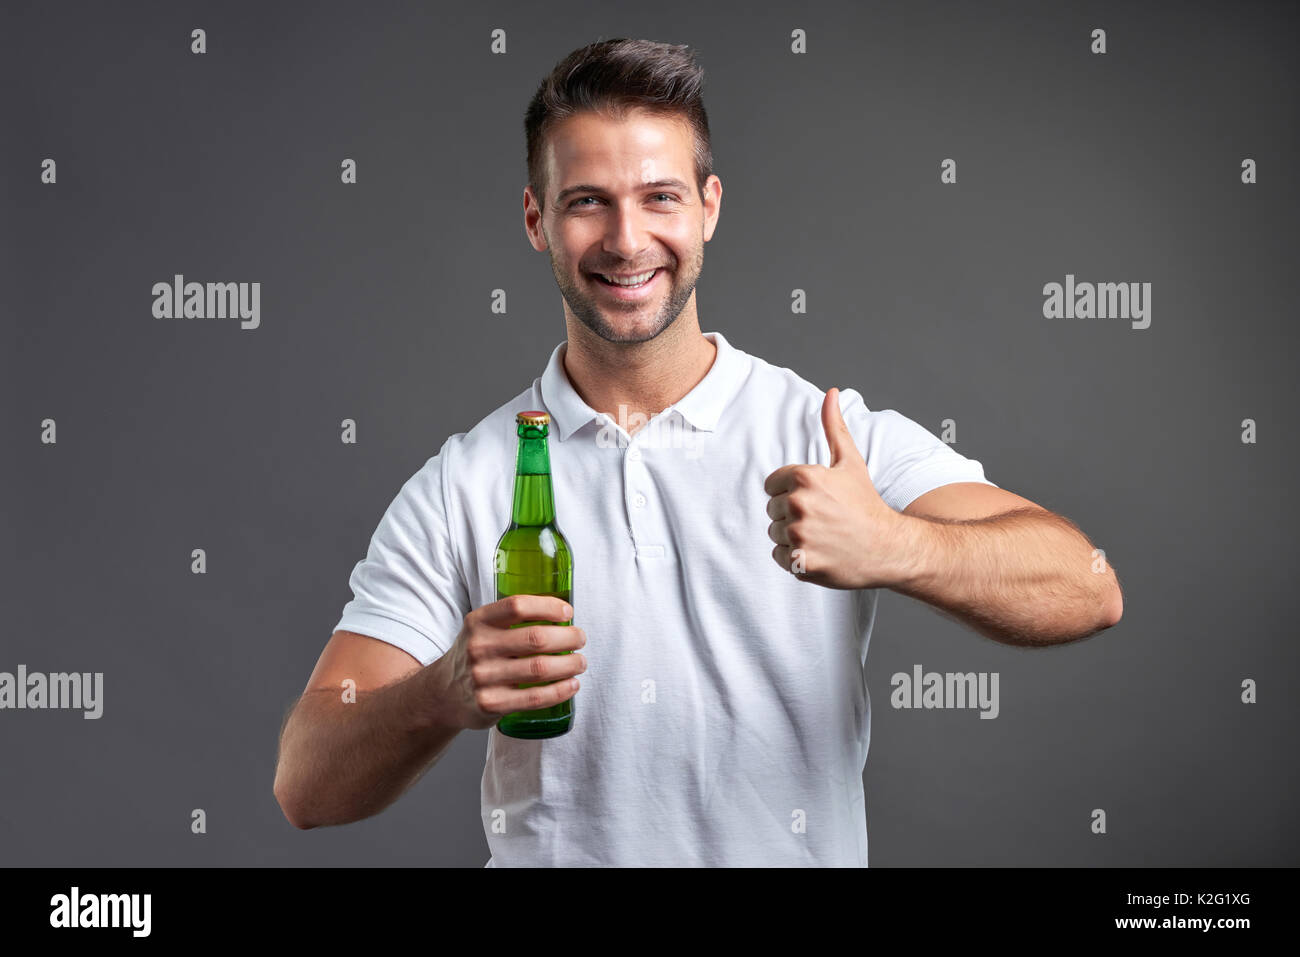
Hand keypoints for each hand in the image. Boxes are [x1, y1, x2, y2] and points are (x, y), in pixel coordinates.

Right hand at [428, 595, 586, 730]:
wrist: (443, 694)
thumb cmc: (475, 656)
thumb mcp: (481, 629)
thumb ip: (510, 619)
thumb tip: (561, 613)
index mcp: (478, 621)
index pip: (518, 606)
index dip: (548, 606)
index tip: (567, 612)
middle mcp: (479, 647)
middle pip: (536, 638)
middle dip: (568, 637)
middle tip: (580, 639)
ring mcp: (483, 677)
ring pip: (540, 668)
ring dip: (569, 665)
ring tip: (580, 662)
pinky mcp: (491, 704)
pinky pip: (535, 697)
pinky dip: (560, 690)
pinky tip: (571, 685)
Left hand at [764, 387, 913, 589]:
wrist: (888, 547)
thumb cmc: (866, 503)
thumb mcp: (850, 462)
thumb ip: (834, 427)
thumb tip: (831, 393)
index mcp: (804, 477)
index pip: (772, 484)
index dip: (791, 491)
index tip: (817, 499)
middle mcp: (798, 504)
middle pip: (772, 509)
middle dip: (792, 514)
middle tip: (823, 519)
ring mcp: (799, 535)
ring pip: (775, 533)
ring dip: (793, 537)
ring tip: (822, 535)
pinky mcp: (800, 562)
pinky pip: (780, 557)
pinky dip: (795, 559)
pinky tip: (820, 552)